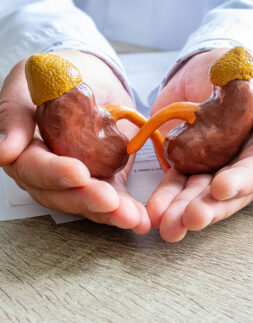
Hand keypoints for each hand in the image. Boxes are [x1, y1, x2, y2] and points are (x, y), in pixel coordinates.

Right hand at [0, 50, 149, 233]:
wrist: (95, 77)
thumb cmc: (59, 75)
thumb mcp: (31, 81)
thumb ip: (13, 113)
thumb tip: (3, 152)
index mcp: (25, 149)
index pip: (33, 168)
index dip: (54, 173)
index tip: (78, 173)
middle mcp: (49, 170)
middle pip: (61, 194)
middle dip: (86, 199)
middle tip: (109, 201)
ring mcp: (79, 178)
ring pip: (88, 202)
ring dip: (110, 212)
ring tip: (132, 217)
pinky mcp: (104, 179)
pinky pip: (113, 198)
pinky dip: (126, 208)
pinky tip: (140, 219)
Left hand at [147, 48, 252, 241]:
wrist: (204, 66)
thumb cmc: (241, 70)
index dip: (241, 181)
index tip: (220, 188)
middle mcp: (238, 163)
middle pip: (227, 193)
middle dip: (209, 207)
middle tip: (190, 219)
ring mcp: (210, 167)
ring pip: (199, 194)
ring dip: (183, 210)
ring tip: (168, 225)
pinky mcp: (185, 164)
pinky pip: (175, 183)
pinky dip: (165, 196)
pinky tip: (155, 210)